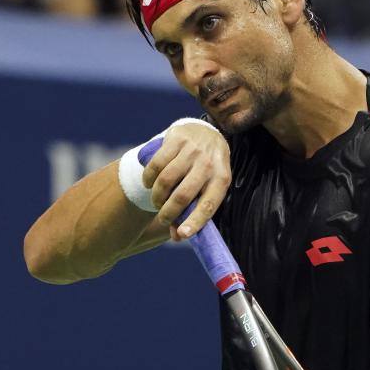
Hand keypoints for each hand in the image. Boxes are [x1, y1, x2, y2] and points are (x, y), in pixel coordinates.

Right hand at [142, 122, 230, 238]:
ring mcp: (192, 149)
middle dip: (168, 213)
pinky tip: (149, 183)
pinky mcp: (176, 138)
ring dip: (156, 197)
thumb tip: (177, 236)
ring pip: (165, 181)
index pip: (208, 205)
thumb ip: (193, 211)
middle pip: (182, 195)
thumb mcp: (208, 187)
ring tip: (157, 201)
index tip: (181, 235)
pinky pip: (155, 164)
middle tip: (163, 219)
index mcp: (221, 179)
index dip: (194, 222)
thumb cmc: (206, 171)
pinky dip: (148, 179)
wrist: (206, 133)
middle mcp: (208, 163)